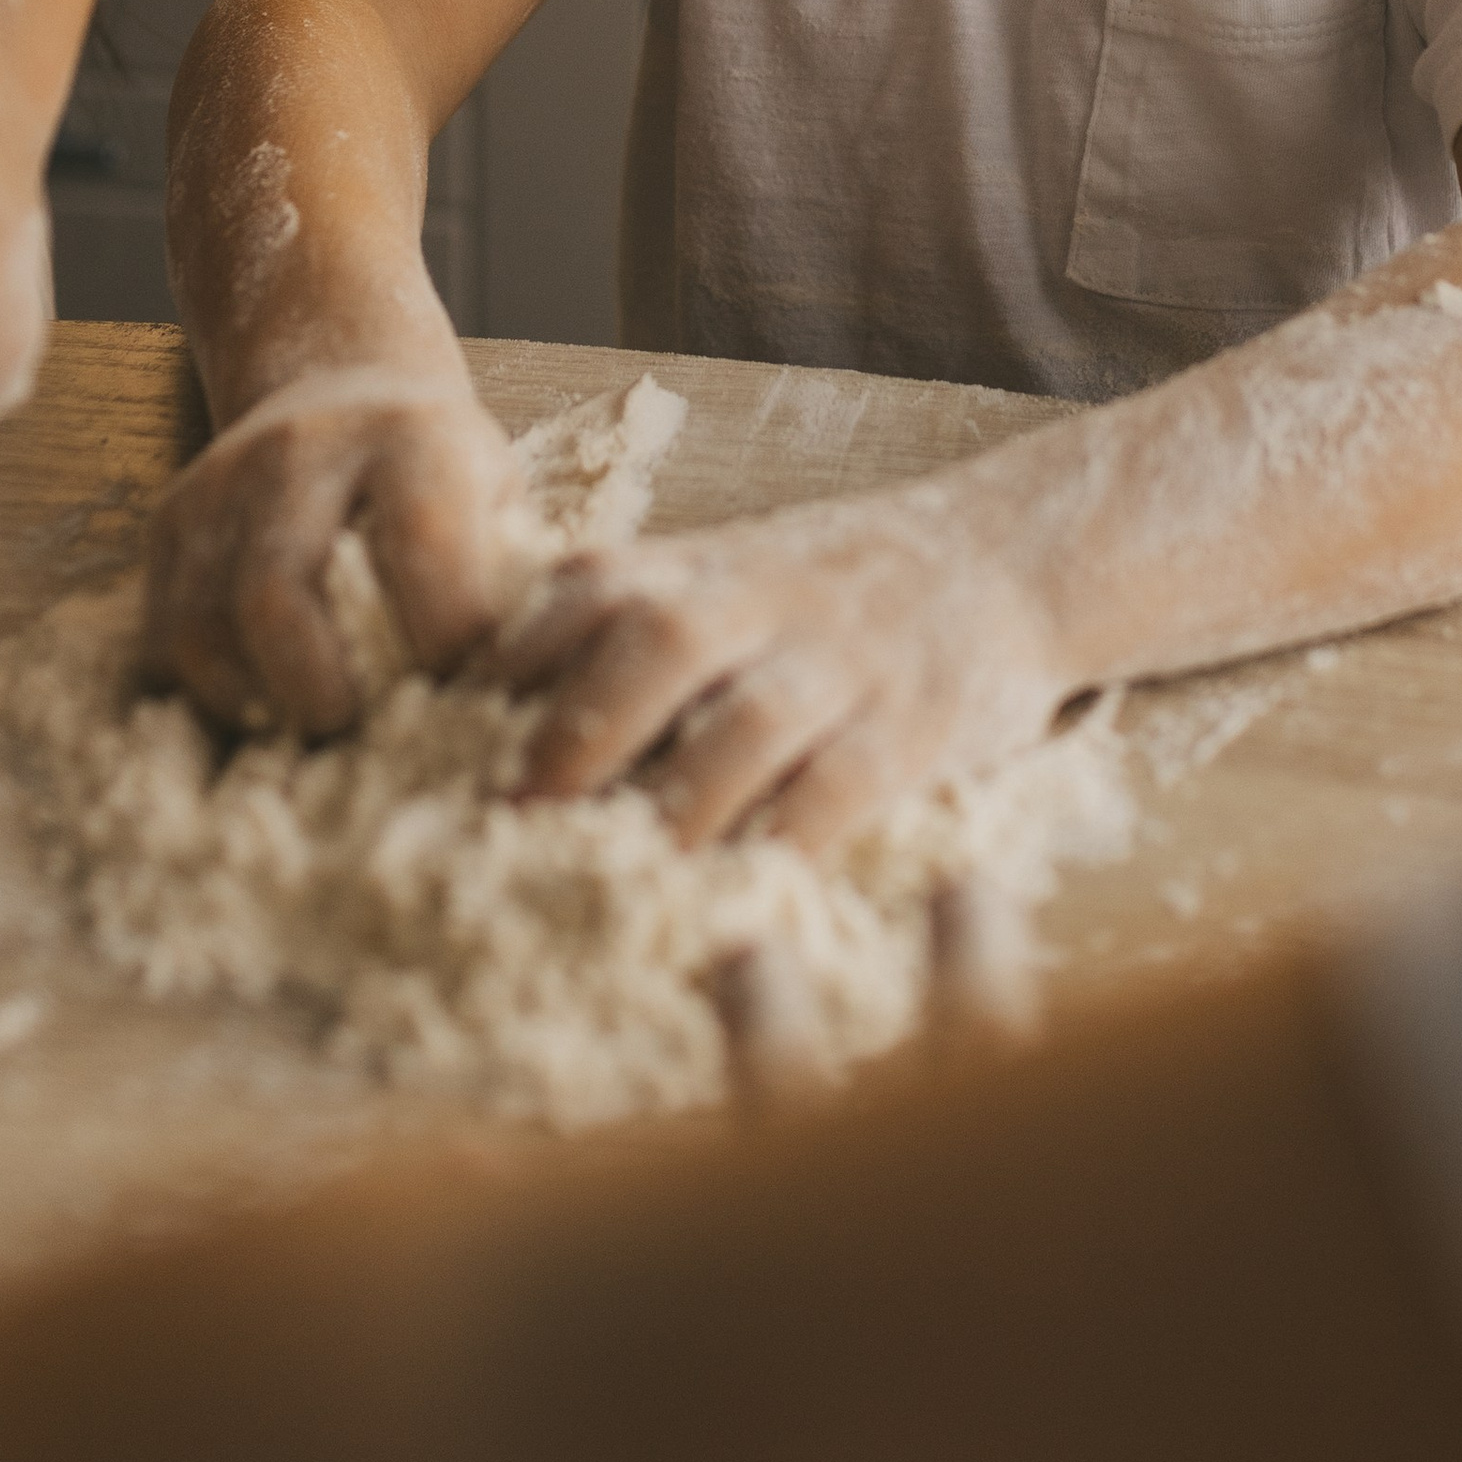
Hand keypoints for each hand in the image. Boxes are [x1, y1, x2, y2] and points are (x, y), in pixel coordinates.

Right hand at [144, 370, 528, 738]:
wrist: (342, 389)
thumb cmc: (440, 474)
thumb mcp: (499, 499)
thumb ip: (508, 584)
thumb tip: (515, 701)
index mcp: (412, 437)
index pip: (423, 550)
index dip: (448, 645)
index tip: (465, 691)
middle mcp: (302, 448)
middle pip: (276, 599)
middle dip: (321, 697)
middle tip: (363, 735)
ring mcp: (220, 483)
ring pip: (201, 631)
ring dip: (256, 706)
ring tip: (312, 729)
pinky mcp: (168, 521)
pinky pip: (162, 639)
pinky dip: (209, 696)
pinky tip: (264, 706)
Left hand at [497, 487, 1068, 858]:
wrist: (1008, 557)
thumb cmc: (843, 589)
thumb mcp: (738, 571)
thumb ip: (645, 618)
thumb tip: (500, 711)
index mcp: (708, 563)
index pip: (593, 583)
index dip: (517, 650)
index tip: (453, 725)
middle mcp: (766, 599)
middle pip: (657, 641)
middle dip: (578, 728)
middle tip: (515, 814)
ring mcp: (842, 662)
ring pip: (745, 725)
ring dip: (672, 808)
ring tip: (615, 879)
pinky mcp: (912, 728)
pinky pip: (840, 791)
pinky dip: (783, 847)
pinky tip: (738, 904)